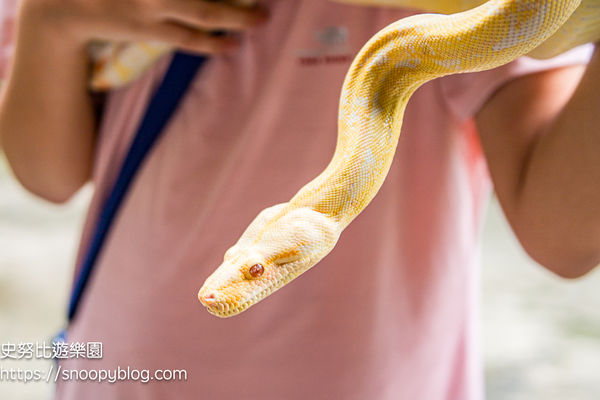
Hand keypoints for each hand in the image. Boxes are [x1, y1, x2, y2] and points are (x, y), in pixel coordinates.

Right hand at [21, 0, 267, 53]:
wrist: (66, 4)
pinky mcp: (148, 31)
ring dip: (235, 16)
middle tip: (265, 6)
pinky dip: (211, 41)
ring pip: (203, 11)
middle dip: (238, 0)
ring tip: (259, 20)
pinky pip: (186, 39)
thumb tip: (205, 0)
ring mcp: (150, 6)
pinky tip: (231, 43)